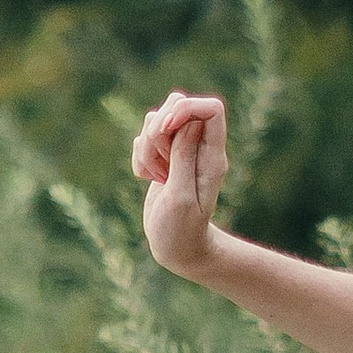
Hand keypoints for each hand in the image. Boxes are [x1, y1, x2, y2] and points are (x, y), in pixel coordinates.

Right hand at [131, 90, 226, 276]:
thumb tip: (190, 120)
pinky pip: (142, 140)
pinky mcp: (162, 156)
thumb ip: (184, 156)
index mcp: (213, 155)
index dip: (186, 108)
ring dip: (146, 148)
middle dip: (157, 130)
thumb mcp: (181, 196)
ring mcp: (180, 149)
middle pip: (177, 105)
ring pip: (154, 121)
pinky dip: (140, 159)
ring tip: (157, 178)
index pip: (211, 108)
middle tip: (161, 165)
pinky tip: (150, 180)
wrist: (176, 247)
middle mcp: (199, 146)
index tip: (167, 127)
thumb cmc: (182, 229)